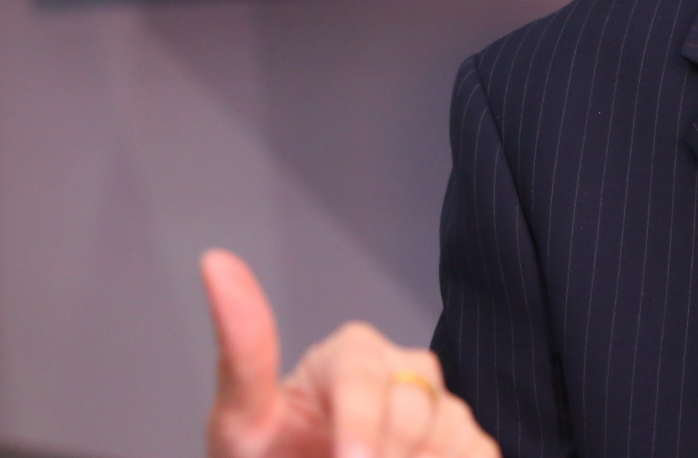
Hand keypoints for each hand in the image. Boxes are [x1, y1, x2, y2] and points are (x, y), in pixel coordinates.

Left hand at [202, 249, 498, 457]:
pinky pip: (481, 449)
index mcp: (352, 354)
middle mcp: (404, 369)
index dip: (361, 423)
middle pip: (413, 408)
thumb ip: (243, 350)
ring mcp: (441, 407)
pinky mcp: (469, 441)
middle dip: (382, 455)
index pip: (365, 378)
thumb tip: (215, 259)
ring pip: (452, 430)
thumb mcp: (242, 420)